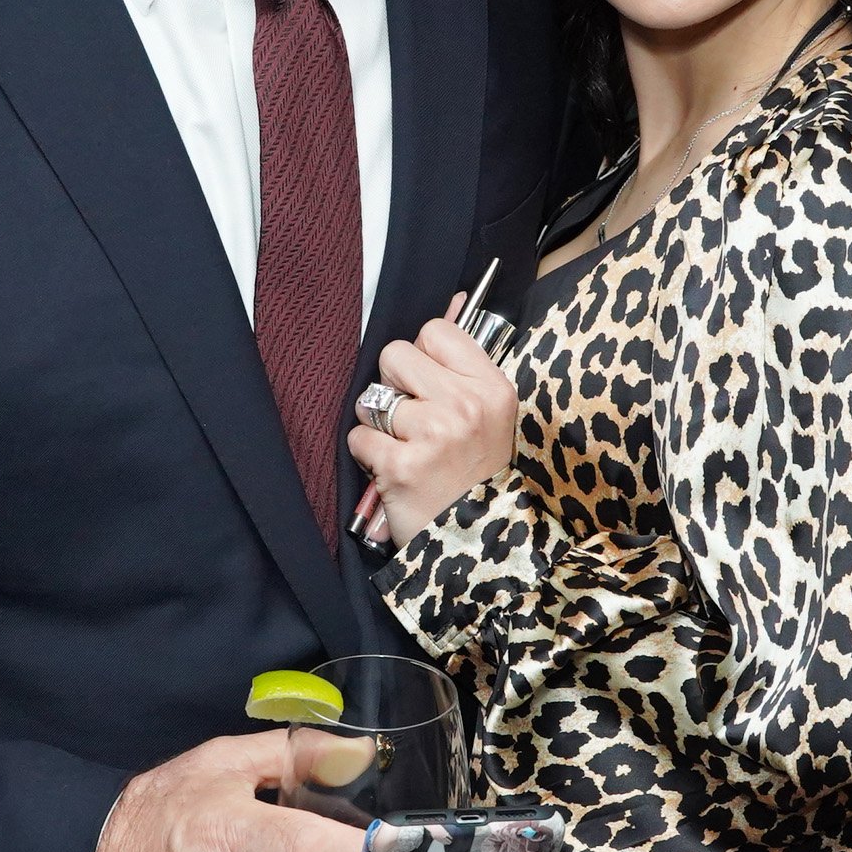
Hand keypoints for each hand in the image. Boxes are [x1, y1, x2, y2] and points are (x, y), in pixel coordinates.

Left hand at [349, 295, 516, 549]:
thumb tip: (449, 306)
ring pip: (372, 399)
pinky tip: (393, 470)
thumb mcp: (489, 416)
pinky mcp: (402, 466)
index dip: (422, 356)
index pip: (436, 331)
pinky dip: (368, 455)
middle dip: (394, 386)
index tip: (428, 384)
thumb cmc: (479, 475)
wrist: (479, 545)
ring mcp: (433, 436)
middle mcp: (464, 406)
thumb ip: (463, 367)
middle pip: (396, 356)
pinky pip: (359, 436)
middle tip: (412, 419)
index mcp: (491, 388)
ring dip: (379, 424)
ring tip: (405, 448)